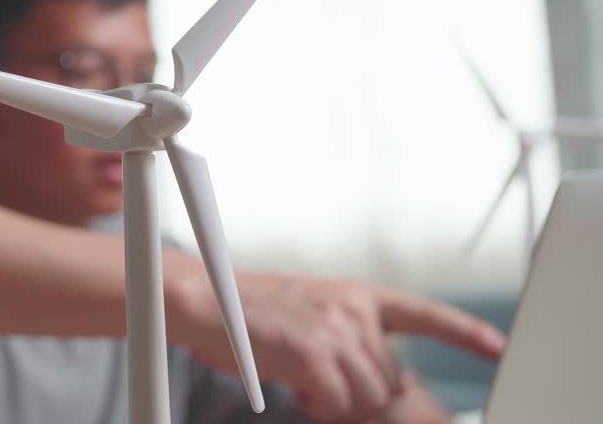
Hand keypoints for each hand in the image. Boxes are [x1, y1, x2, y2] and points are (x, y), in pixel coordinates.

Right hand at [173, 271, 503, 422]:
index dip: (465, 333)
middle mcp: (354, 309)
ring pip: (366, 397)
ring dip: (335, 403)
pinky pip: (336, 405)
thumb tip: (385, 381)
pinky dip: (317, 406)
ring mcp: (336, 329)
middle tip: (315, 381)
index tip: (497, 348)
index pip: (424, 313)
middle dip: (357, 393)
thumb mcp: (311, 313)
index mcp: (357, 294)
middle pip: (388, 380)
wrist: (204, 300)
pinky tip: (294, 386)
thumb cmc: (248, 313)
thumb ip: (350, 337)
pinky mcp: (314, 353)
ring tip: (301, 381)